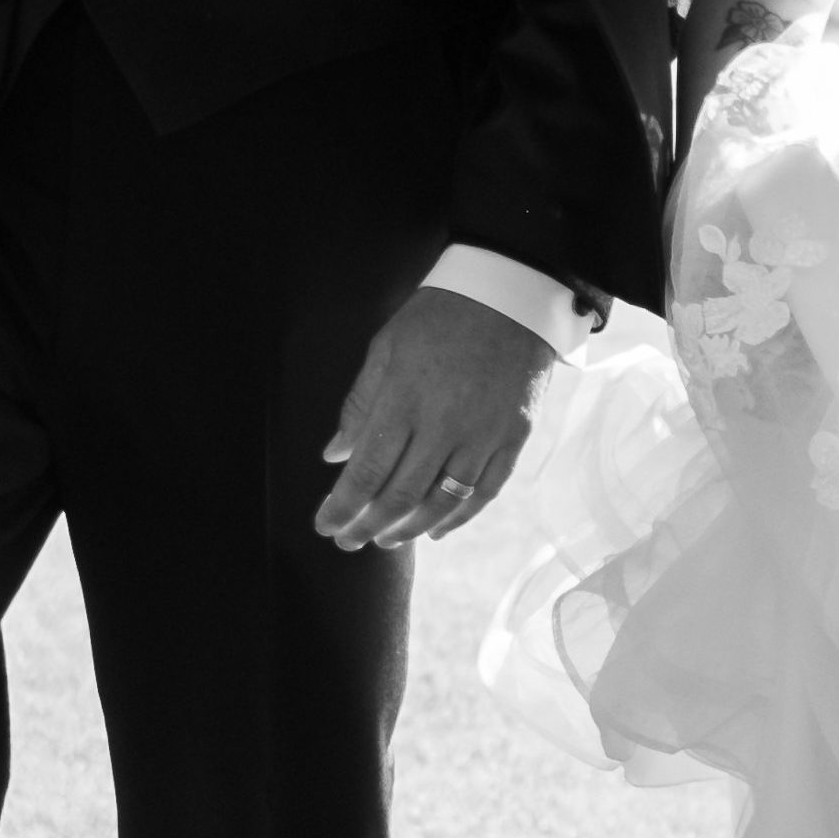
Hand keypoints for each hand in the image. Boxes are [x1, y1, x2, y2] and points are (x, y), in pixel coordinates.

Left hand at [316, 285, 548, 549]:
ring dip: (409, 529)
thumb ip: (360, 404)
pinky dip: (458, 518)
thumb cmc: (439, 316)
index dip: (343, 506)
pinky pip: (485, 492)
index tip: (325, 526)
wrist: (510, 295)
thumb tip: (334, 454)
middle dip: (368, 525)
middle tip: (347, 542)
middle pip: (401, 495)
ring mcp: (483, 434)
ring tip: (385, 540)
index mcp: (404, 398)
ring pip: (442, 502)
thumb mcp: (386, 347)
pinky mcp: (513, 437)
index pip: (367, 470)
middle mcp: (444, 424)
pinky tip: (436, 531)